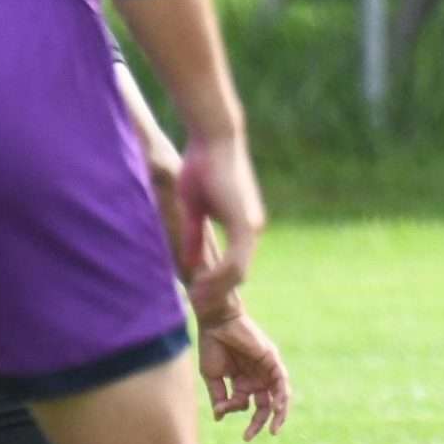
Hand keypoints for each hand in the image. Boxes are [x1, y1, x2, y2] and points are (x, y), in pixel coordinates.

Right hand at [168, 126, 265, 310]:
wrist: (214, 140)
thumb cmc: (202, 167)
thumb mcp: (194, 209)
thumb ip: (194, 236)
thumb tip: (190, 263)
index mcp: (243, 226)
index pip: (235, 266)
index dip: (215, 283)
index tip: (194, 293)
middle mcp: (252, 228)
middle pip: (239, 275)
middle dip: (216, 292)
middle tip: (193, 302)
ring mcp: (251, 226)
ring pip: (238, 272)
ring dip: (215, 288)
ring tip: (194, 297)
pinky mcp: (245, 223)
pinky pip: (236, 261)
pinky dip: (218, 276)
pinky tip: (200, 282)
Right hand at [198, 305, 292, 438]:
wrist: (217, 323)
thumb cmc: (212, 346)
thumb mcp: (213, 376)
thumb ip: (218, 396)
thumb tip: (219, 418)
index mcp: (244, 382)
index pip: (246, 404)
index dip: (234, 410)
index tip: (222, 409)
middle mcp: (258, 378)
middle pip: (265, 405)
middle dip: (259, 423)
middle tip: (248, 437)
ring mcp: (266, 369)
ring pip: (278, 396)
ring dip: (278, 414)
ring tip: (273, 430)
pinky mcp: (272, 360)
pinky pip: (282, 382)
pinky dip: (281, 395)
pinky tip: (277, 408)